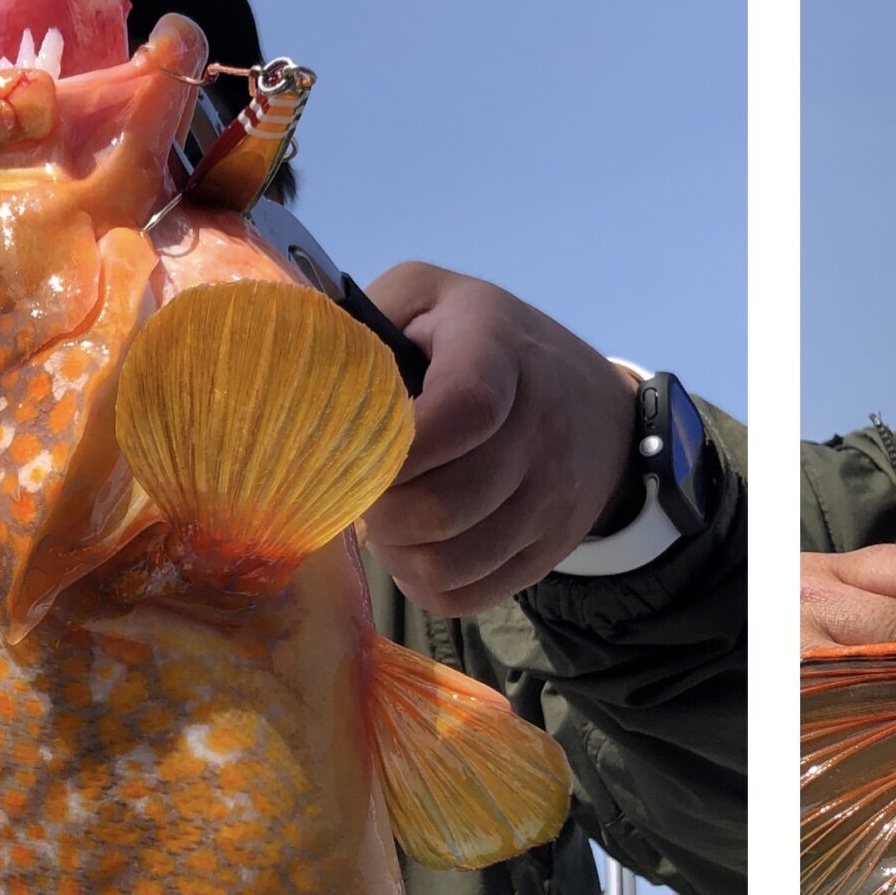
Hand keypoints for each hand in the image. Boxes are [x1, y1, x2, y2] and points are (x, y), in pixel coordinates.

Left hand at [360, 264, 643, 615]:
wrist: (597, 407)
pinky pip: (470, 596)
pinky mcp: (549, 550)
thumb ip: (363, 319)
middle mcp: (540, 426)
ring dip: (396, 553)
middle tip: (359, 490)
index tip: (359, 451)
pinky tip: (416, 548)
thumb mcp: (430, 298)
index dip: (400, 448)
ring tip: (385, 522)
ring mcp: (552, 496)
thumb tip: (298, 375)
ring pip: (451, 562)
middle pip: (445, 505)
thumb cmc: (484, 345)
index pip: (465, 409)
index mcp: (498, 348)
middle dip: (379, 510)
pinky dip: (425, 584)